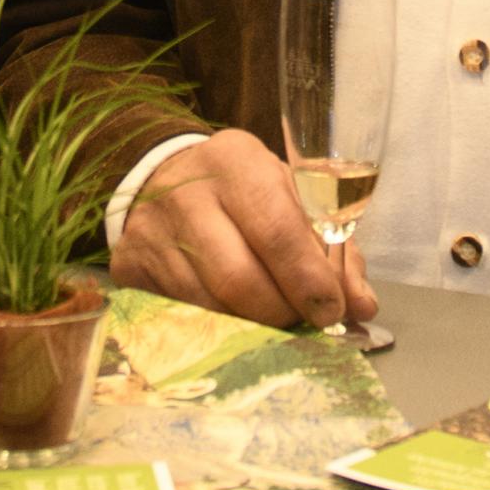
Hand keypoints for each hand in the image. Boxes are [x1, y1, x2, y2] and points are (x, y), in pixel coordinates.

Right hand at [113, 130, 371, 330]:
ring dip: (251, 326)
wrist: (161, 179)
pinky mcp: (128, 268)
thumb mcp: (291, 196)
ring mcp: (150, 232)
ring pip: (209, 307)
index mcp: (236, 162)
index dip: (308, 279)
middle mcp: (185, 193)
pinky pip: (180, 317)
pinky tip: (232, 318)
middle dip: (282, 312)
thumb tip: (361, 306)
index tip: (332, 309)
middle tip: (302, 320)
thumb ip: (333, 248)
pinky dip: (216, 327)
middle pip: (239, 279)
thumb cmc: (243, 191)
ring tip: (271, 317)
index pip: (276, 229)